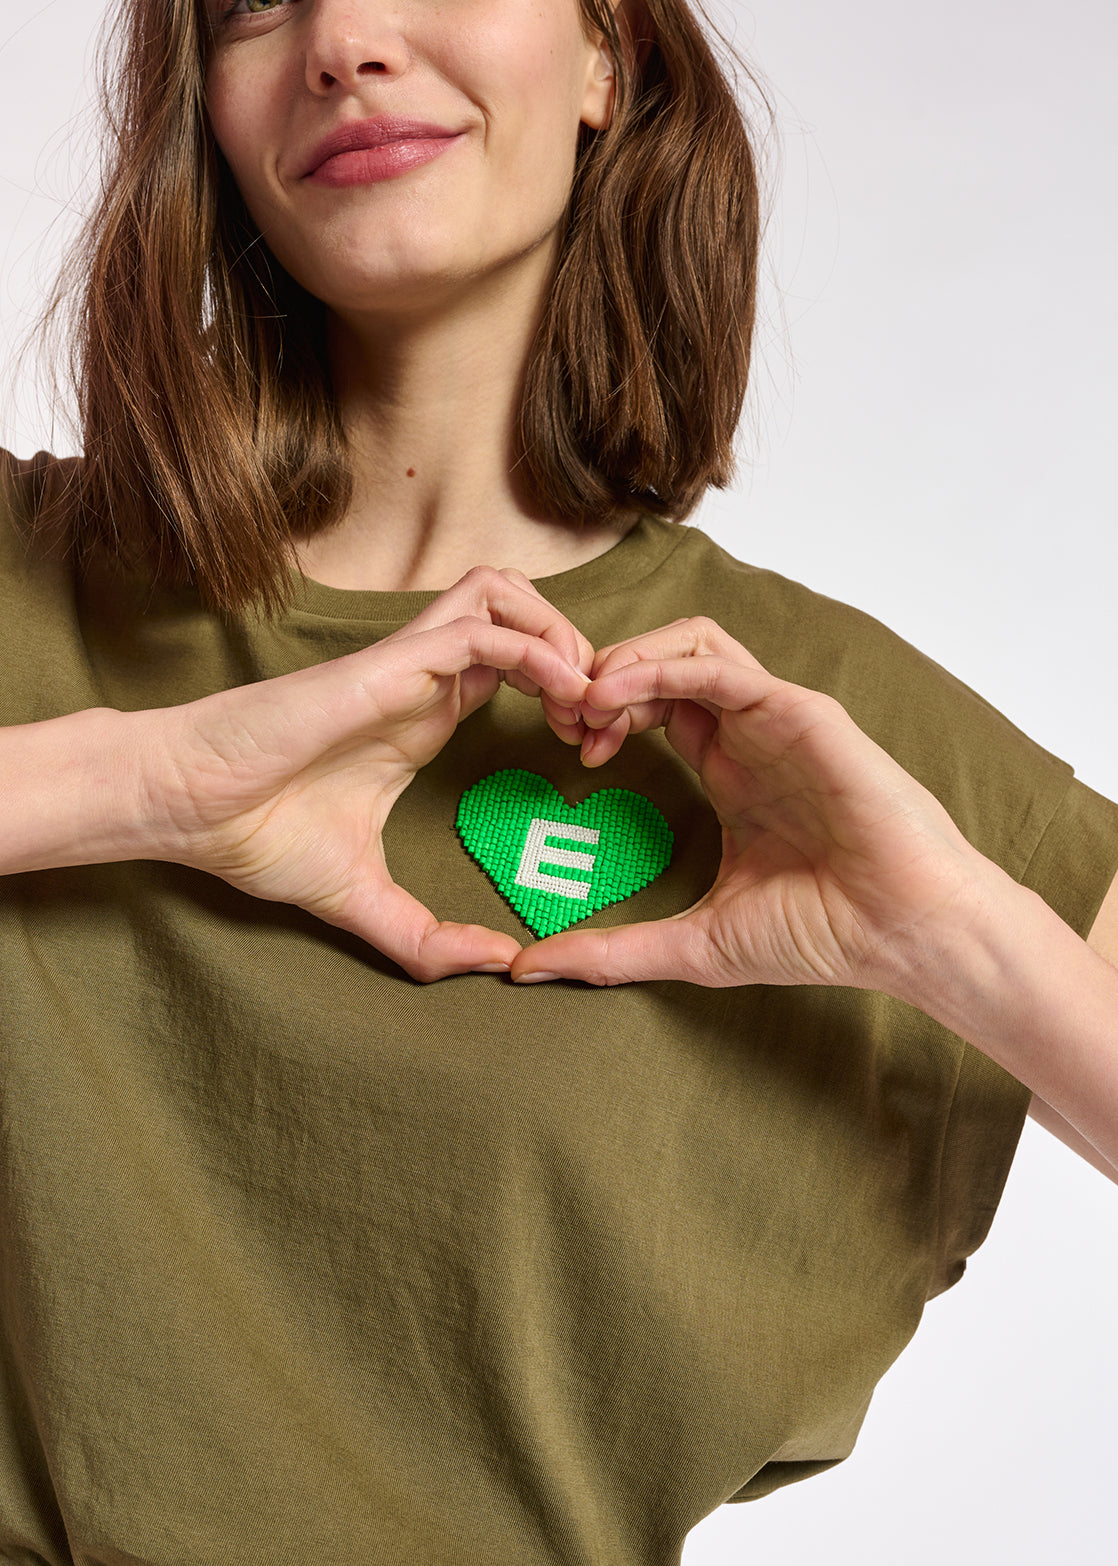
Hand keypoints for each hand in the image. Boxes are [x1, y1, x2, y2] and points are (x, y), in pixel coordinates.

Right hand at [144, 568, 591, 979]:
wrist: (188, 806)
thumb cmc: (257, 834)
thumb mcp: (364, 900)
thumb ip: (429, 937)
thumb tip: (500, 965)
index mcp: (426, 715)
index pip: (519, 666)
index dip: (569, 693)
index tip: (594, 750)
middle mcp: (423, 678)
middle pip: (525, 614)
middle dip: (582, 653)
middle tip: (604, 720)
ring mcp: (406, 663)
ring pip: (507, 596)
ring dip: (562, 636)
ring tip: (588, 700)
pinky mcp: (388, 662)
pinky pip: (480, 627)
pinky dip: (535, 651)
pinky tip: (566, 696)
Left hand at [510, 616, 985, 990]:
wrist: (903, 933)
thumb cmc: (822, 934)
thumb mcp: (694, 943)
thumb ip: (613, 950)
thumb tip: (528, 969)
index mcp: (731, 771)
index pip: (653, 706)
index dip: (601, 713)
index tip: (568, 749)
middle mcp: (750, 734)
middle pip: (661, 662)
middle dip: (601, 678)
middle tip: (564, 720)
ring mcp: (776, 717)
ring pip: (690, 642)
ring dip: (627, 659)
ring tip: (587, 701)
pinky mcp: (799, 711)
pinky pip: (720, 664)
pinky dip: (660, 667)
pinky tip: (617, 695)